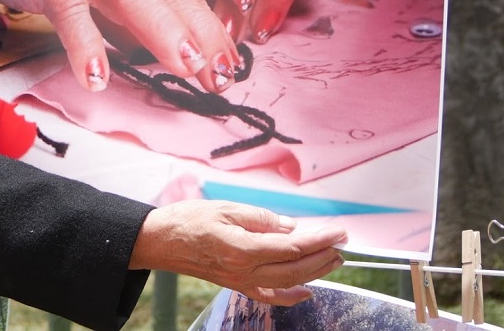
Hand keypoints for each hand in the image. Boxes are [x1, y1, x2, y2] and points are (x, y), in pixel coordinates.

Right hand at [129, 200, 345, 304]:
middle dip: (323, 256)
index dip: (319, 239)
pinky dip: (291, 296)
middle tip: (342, 244)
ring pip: (288, 282)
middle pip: (295, 268)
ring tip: (334, 260)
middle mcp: (245, 270)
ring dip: (315, 272)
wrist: (161, 241)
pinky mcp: (236, 284)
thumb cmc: (188, 220)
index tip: (338, 231)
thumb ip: (260, 218)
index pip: (292, 246)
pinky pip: (270, 295)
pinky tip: (307, 291)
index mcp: (242, 248)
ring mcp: (241, 281)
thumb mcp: (225, 207)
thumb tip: (290, 228)